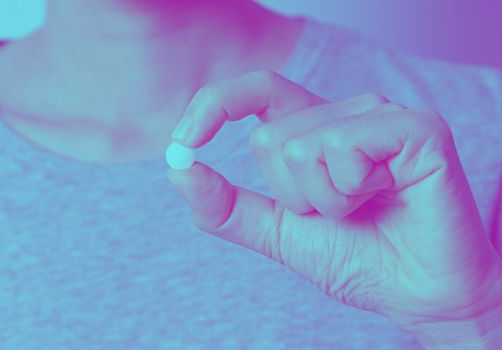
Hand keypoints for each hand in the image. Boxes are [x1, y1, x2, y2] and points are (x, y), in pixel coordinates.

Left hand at [167, 70, 501, 347]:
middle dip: (294, 198)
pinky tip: (387, 194)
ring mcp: (382, 115)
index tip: (184, 141)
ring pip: (304, 146)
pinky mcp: (417, 128)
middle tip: (339, 214)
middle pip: (271, 139)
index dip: (214, 106)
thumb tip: (177, 167)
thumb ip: (225, 206)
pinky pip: (346, 146)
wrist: (417, 295)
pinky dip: (353, 188)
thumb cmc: (355, 258)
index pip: (256, 90)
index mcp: (313, 128)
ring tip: (365, 208)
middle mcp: (346, 112)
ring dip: (326, 200)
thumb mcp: (276, 232)